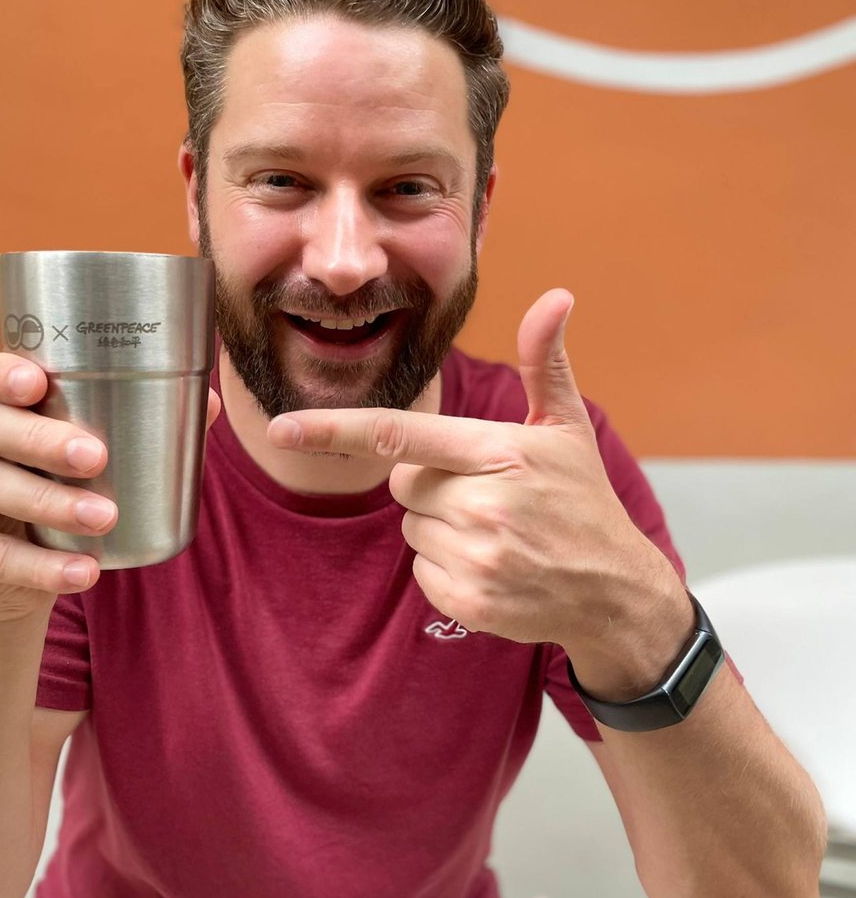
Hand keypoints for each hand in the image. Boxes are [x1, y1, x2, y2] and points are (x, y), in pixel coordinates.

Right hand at [0, 349, 221, 622]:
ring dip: (48, 501)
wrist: (16, 579)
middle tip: (96, 456)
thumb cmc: (58, 493)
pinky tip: (83, 571)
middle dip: (38, 438)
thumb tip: (211, 404)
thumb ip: (145, 427)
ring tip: (103, 517)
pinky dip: (39, 566)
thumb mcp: (88, 460)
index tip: (36, 382)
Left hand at [267, 289, 672, 657]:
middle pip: (403, 482)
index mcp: (501, 452)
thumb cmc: (583, 498)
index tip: (282, 427)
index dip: (333, 429)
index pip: (400, 434)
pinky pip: (422, 571)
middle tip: (487, 492)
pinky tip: (492, 563)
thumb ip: (544, 362)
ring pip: (411, 527)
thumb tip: (557, 297)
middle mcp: (486, 505)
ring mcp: (478, 558)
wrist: (614, 590)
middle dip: (432, 482)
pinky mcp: (470, 601)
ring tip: (496, 531)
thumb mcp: (566, 426)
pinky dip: (446, 568)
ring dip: (441, 527)